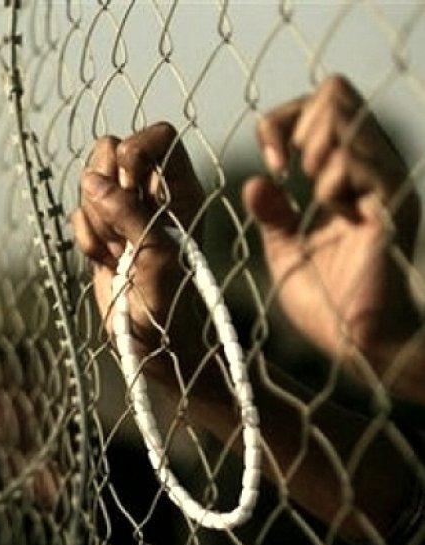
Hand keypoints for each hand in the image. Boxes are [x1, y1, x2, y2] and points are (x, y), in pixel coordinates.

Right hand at [70, 123, 205, 380]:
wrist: (150, 339)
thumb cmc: (168, 300)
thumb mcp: (156, 256)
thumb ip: (130, 214)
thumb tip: (93, 181)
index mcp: (180, 190)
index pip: (158, 135)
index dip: (136, 149)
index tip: (128, 182)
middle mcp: (152, 194)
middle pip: (113, 150)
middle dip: (107, 188)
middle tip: (121, 229)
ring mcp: (123, 211)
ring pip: (90, 181)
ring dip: (95, 218)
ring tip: (117, 252)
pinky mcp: (101, 231)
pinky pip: (78, 214)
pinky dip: (86, 239)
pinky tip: (106, 261)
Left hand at [246, 75, 419, 371]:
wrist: (360, 346)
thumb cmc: (329, 302)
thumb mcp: (286, 250)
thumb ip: (273, 214)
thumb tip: (257, 182)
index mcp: (345, 177)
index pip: (317, 105)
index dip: (280, 123)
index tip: (272, 165)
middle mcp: (370, 170)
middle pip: (335, 92)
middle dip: (298, 125)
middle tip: (294, 171)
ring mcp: (385, 184)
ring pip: (348, 112)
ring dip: (315, 147)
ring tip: (318, 192)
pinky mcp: (392, 209)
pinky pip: (363, 159)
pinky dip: (334, 175)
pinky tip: (333, 206)